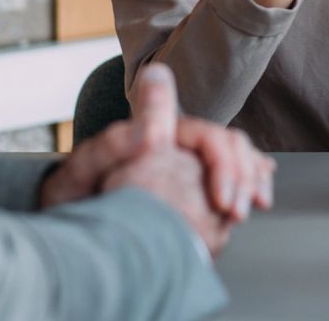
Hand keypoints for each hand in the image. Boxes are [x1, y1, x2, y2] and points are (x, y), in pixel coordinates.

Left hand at [40, 64, 274, 258]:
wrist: (71, 222)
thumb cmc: (74, 196)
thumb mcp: (86, 168)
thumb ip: (116, 140)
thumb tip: (151, 108)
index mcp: (159, 134)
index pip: (209, 137)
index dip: (224, 164)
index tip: (221, 202)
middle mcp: (178, 145)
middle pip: (230, 147)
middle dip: (243, 177)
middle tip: (236, 214)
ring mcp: (187, 164)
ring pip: (237, 160)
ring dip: (251, 181)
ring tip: (252, 206)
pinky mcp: (192, 187)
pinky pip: (233, 178)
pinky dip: (250, 184)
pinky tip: (257, 195)